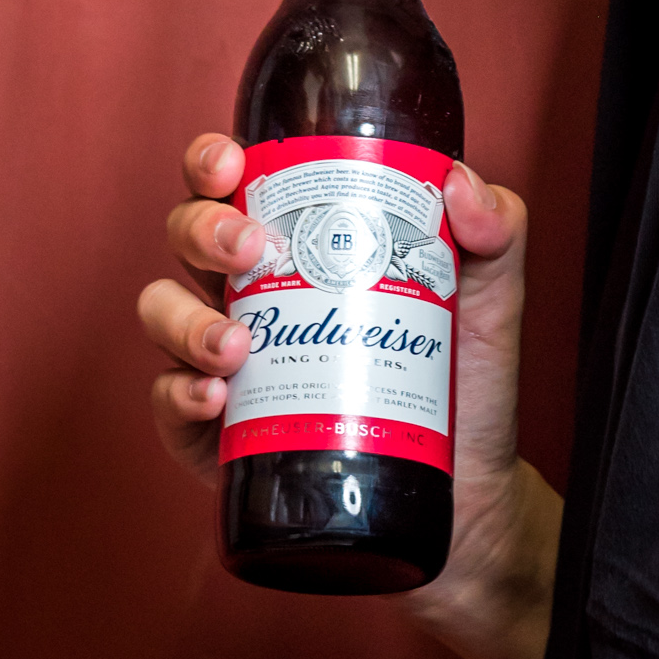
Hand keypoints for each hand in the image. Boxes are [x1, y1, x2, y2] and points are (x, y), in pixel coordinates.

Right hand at [137, 134, 559, 658]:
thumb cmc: (464, 382)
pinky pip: (168, 403)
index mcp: (299, 243)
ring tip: (236, 346)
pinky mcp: (217, 434)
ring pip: (163, 312)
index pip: (235, 182)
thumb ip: (495, 232)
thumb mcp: (489, 299)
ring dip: (184, 320)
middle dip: (202, 229)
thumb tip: (459, 182)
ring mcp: (227, 361)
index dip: (212, 161)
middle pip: (187, 235)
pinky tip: (216, 398)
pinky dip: (180, 394)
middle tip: (249, 247)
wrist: (465, 497)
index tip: (231, 162)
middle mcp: (251, 291)